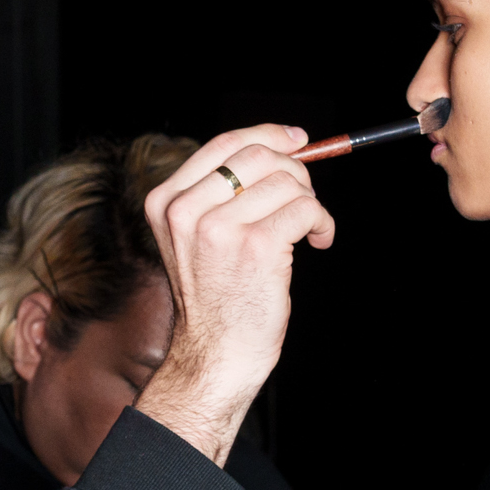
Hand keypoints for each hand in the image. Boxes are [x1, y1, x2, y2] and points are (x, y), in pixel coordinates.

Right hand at [137, 124, 336, 465]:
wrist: (215, 355)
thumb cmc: (216, 299)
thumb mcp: (197, 238)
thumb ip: (225, 193)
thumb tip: (287, 146)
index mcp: (166, 202)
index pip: (224, 144)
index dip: (268, 134)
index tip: (297, 140)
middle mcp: (186, 210)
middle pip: (258, 156)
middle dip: (296, 172)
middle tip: (306, 201)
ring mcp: (219, 227)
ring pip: (288, 182)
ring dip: (311, 203)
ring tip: (309, 231)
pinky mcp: (256, 246)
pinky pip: (306, 210)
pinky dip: (323, 223)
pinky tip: (318, 241)